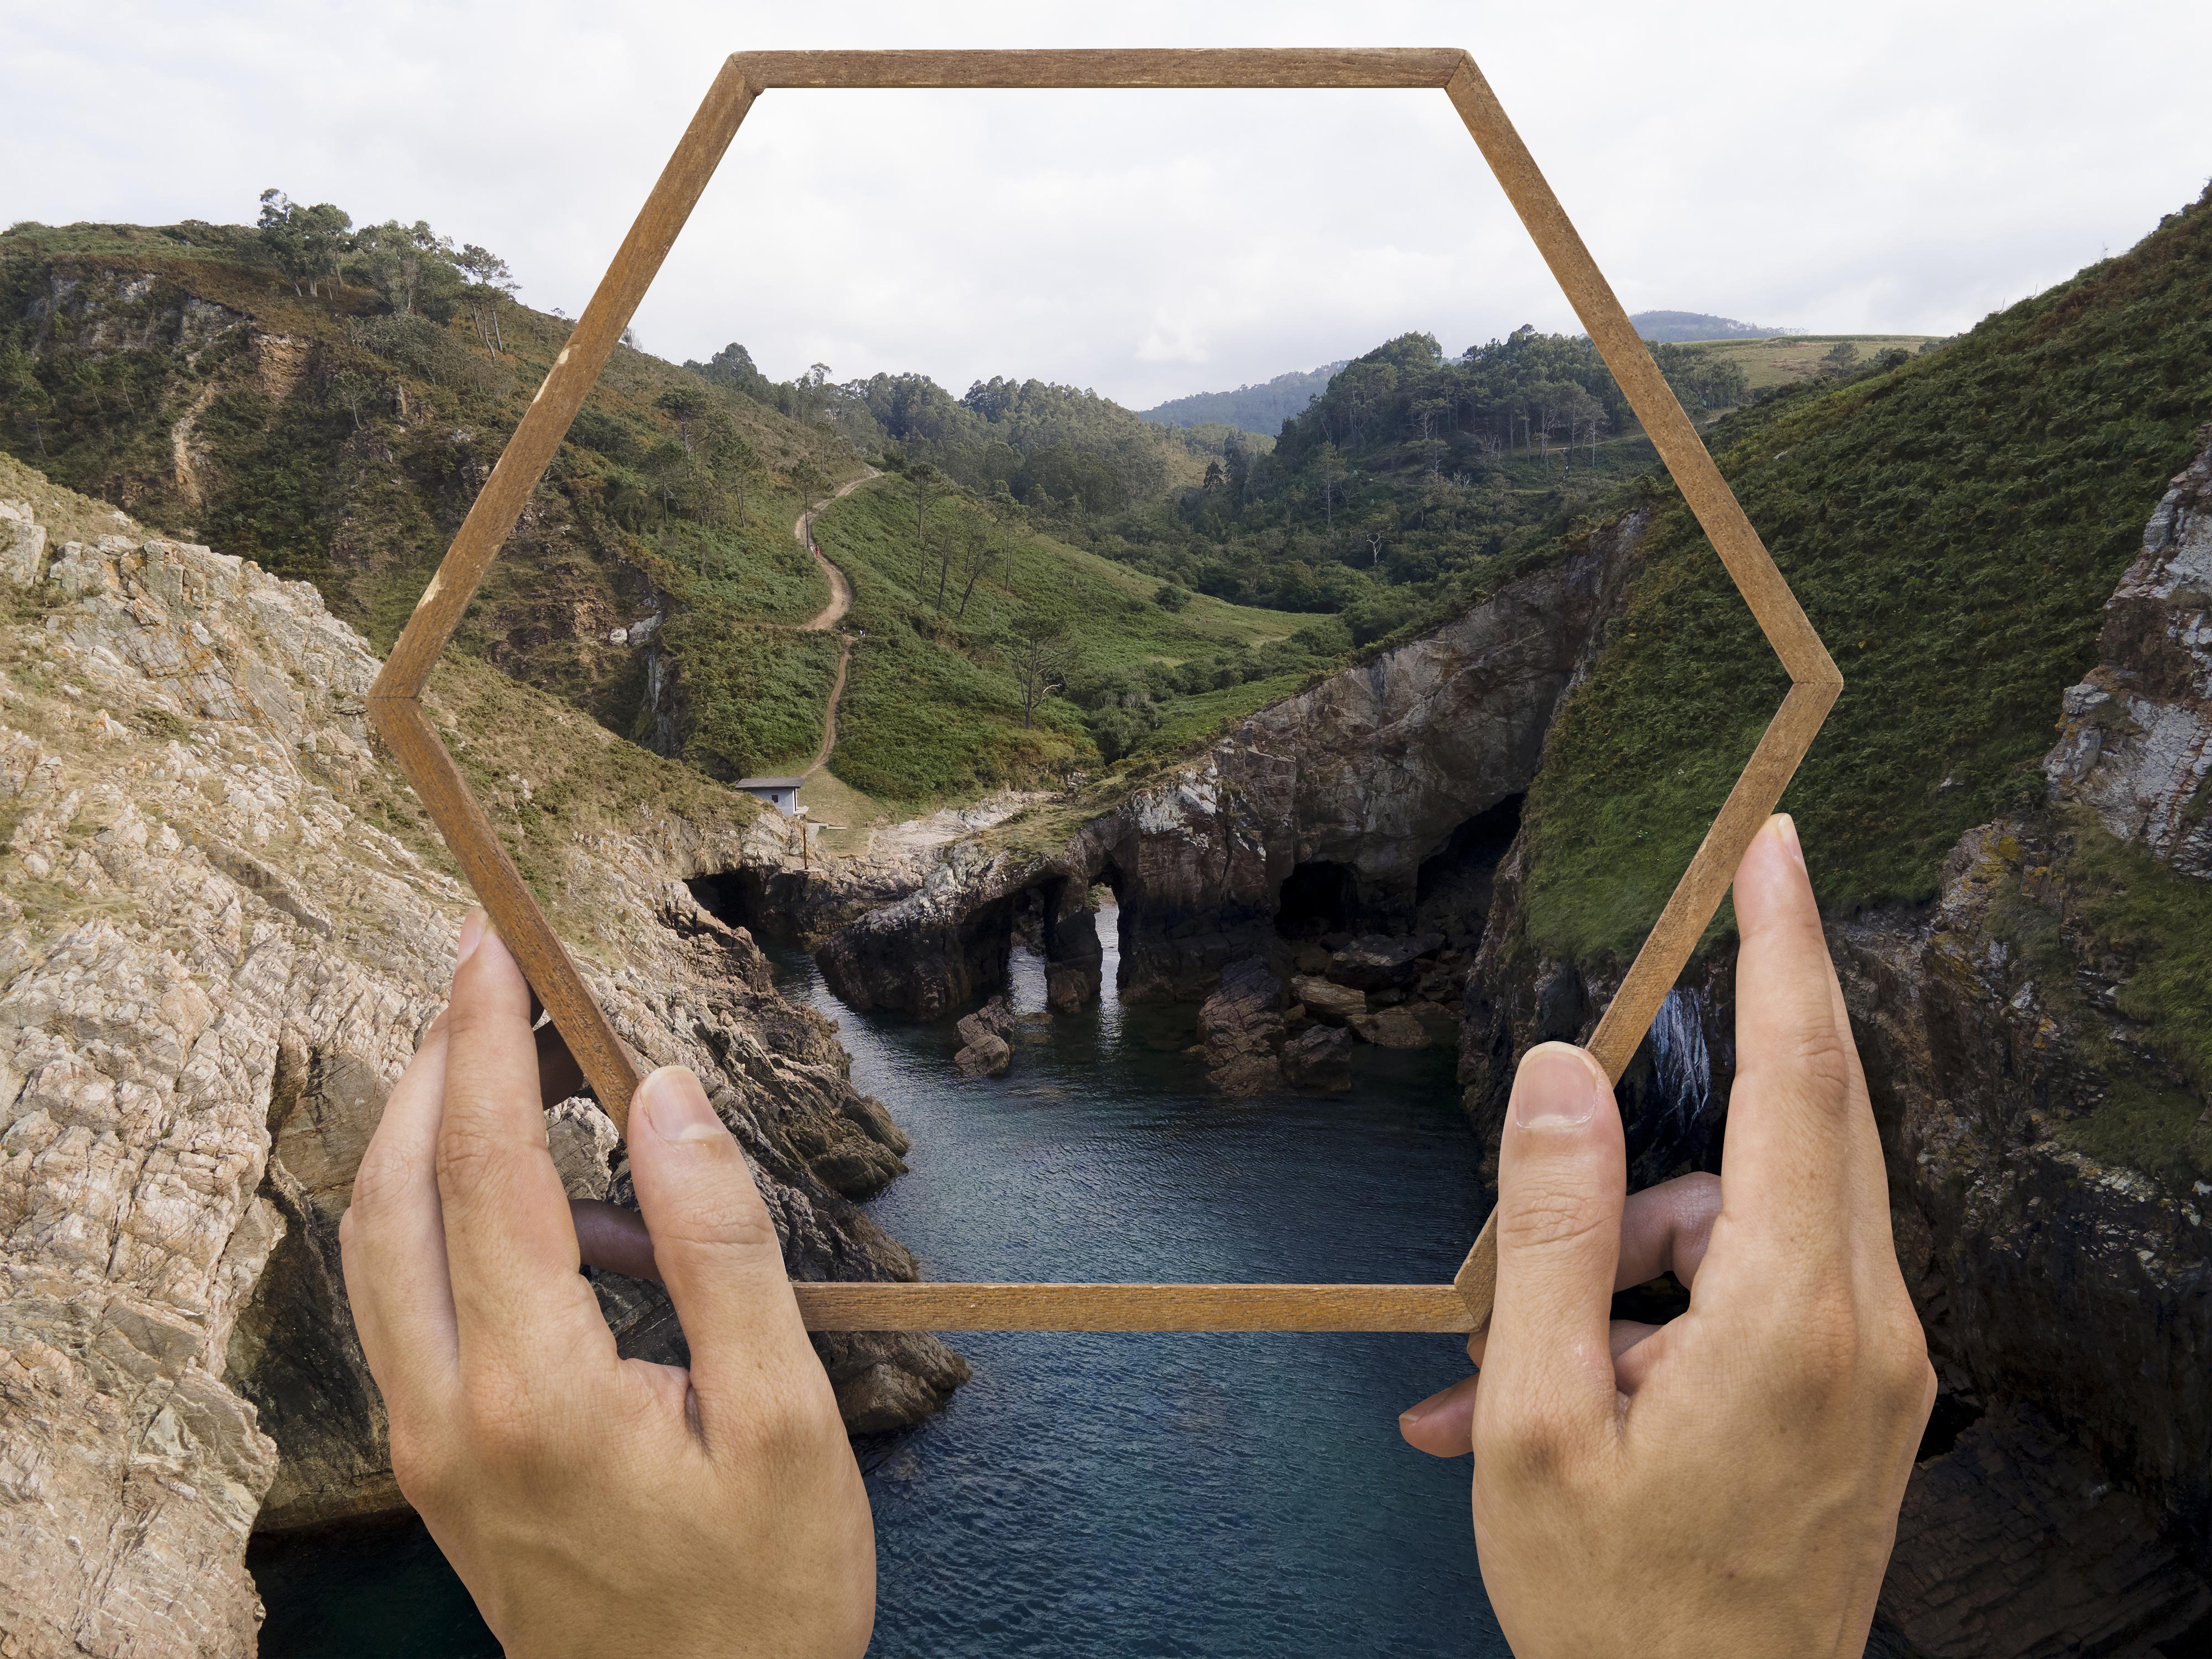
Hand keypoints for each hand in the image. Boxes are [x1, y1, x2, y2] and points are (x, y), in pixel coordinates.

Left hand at [339, 912, 874, 1658]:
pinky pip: (412, 1309)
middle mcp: (448, 1415)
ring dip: (425, 1141)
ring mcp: (427, 1446)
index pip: (483, 1167)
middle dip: (425, 1069)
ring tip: (525, 1079)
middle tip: (486, 984)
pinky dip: (455, 1225)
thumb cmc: (763, 1595)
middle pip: (386, 1195)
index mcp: (537, 1393)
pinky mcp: (438, 1466)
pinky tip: (568, 1229)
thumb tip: (667, 1100)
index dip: (481, 1041)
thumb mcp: (786, 1417)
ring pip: (378, 1251)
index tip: (489, 947)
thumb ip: (722, 1246)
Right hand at [1400, 815, 1932, 1656]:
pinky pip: (1761, 1292)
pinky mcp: (1861, 1398)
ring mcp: (1874, 1367)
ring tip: (1526, 1373)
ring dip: (1631, 1264)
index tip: (1778, 849)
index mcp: (1789, 1320)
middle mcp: (1864, 1328)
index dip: (1785, 950)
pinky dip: (1662, 1315)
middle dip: (1657, 1148)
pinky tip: (1569, 1392)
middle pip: (1783, 1141)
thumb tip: (1564, 1076)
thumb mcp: (1540, 1416)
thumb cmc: (1615, 1605)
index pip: (1800, 1079)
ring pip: (1752, 1223)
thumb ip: (1552, 1231)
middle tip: (1577, 1229)